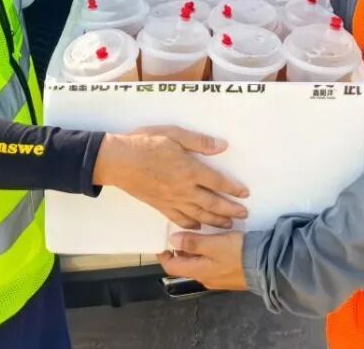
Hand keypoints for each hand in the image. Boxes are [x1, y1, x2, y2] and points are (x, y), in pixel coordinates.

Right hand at [92, 126, 248, 229]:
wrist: (119, 161)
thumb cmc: (145, 143)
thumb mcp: (173, 134)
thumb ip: (199, 142)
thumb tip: (222, 146)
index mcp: (190, 170)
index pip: (218, 182)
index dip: (233, 189)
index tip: (244, 194)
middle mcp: (184, 189)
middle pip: (212, 203)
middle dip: (230, 210)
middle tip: (243, 215)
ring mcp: (172, 200)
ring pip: (199, 215)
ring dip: (215, 221)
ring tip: (228, 225)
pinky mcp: (160, 206)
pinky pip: (179, 219)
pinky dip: (191, 225)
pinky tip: (198, 227)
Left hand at [158, 231, 247, 290]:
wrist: (267, 267)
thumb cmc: (238, 254)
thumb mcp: (214, 244)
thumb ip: (193, 242)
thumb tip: (172, 240)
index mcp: (198, 272)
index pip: (172, 267)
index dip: (164, 254)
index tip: (164, 240)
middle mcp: (206, 278)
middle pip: (185, 264)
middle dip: (181, 249)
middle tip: (182, 230)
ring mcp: (218, 278)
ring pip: (199, 263)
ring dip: (195, 249)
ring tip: (198, 232)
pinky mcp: (229, 274)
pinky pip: (212, 263)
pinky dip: (208, 252)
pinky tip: (215, 240)